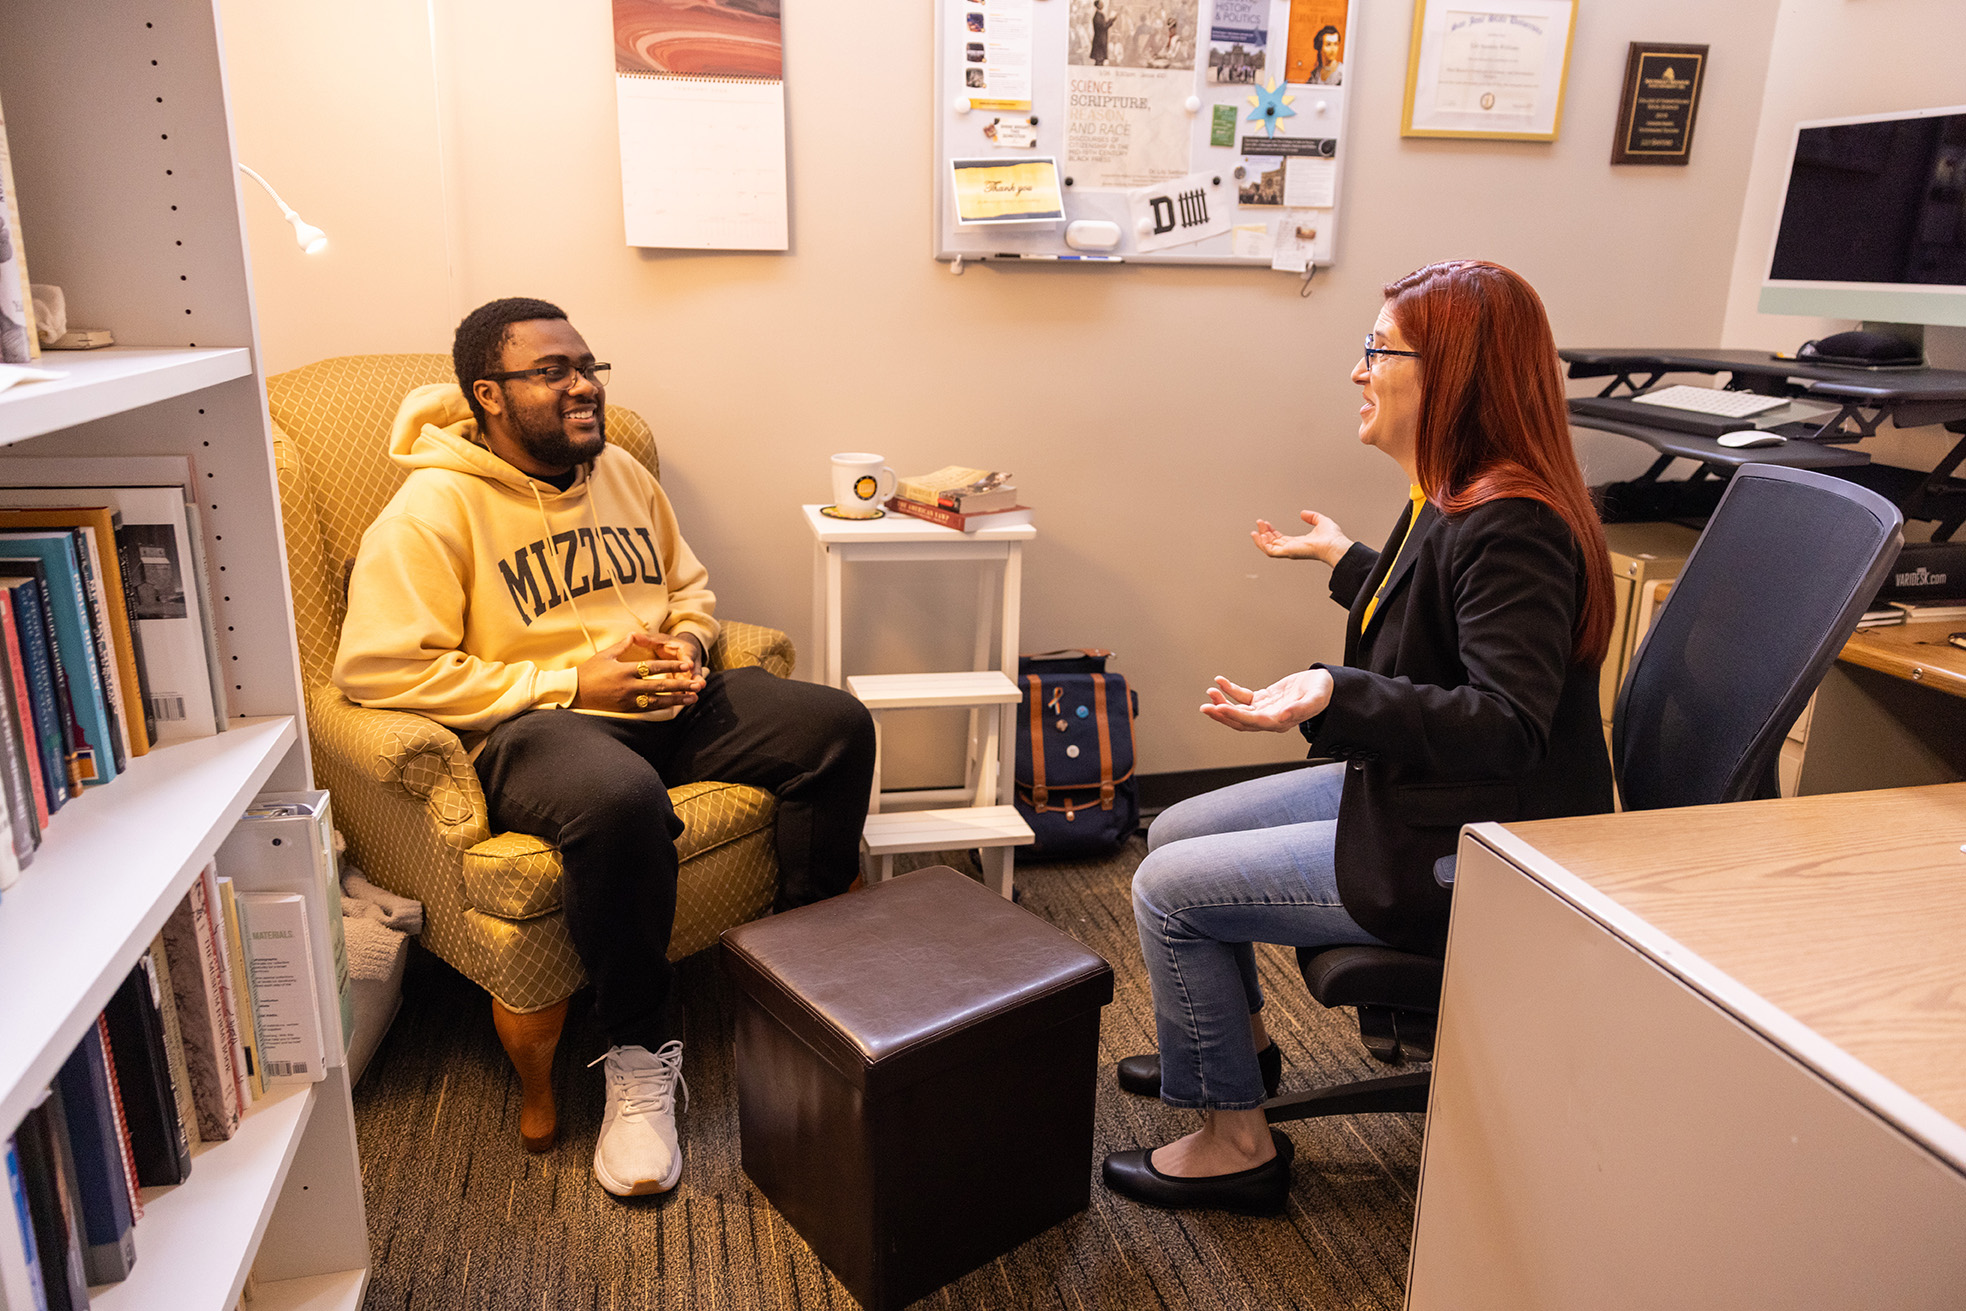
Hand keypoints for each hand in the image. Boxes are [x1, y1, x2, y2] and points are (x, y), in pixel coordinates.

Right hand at [572, 633, 704, 712]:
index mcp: (624, 671)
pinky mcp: (627, 709)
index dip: (671, 667)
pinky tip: (676, 705)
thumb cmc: (589, 671)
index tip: (686, 665)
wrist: (574, 693)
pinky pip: (649, 708)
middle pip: (659, 686)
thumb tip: (635, 633)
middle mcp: (628, 687)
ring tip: (693, 698)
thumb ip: (623, 645)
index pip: (653, 668)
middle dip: (680, 685)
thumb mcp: (605, 655)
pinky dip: (664, 707)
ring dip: (677, 699)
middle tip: (697, 684)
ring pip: (657, 701)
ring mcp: (628, 700)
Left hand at [1199, 669, 1333, 732]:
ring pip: (1238, 710)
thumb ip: (1301, 708)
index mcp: (1280, 721)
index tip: (1220, 708)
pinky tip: (1221, 682)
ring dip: (1223, 702)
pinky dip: (1231, 690)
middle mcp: (1269, 719)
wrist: (1325, 685)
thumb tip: (1283, 716)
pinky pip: (1243, 697)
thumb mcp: (1315, 699)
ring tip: (1211, 692)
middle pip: (1240, 721)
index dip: (1235, 716)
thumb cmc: (1322, 692)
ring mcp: (1265, 709)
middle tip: (1205, 707)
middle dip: (1222, 714)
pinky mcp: (1263, 699)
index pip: (1253, 722)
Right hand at [1252, 510, 1352, 564]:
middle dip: (1264, 533)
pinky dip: (1263, 544)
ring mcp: (1290, 551)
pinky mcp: (1288, 552)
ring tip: (1256, 529)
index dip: (1272, 531)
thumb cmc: (1332, 537)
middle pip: (1273, 542)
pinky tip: (1259, 535)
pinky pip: (1270, 551)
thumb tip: (1303, 513)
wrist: (1334, 544)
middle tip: (1259, 523)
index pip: (1281, 538)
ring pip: (1269, 547)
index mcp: (1300, 543)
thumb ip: (1312, 517)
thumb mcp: (1321, 521)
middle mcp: (1293, 548)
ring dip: (1261, 539)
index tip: (1266, 523)